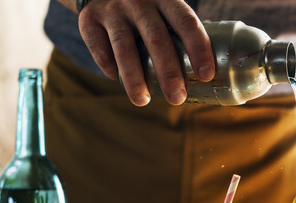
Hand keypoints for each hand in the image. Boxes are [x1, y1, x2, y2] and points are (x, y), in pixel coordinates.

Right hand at [77, 0, 214, 105]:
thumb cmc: (144, 9)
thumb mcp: (163, 10)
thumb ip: (177, 33)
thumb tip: (203, 78)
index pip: (186, 22)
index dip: (198, 48)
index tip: (206, 75)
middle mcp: (139, 1)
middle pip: (157, 39)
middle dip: (168, 72)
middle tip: (177, 99)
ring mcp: (113, 10)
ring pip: (125, 48)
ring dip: (135, 78)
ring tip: (142, 101)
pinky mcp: (89, 19)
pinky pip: (99, 48)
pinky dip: (108, 66)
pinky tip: (116, 79)